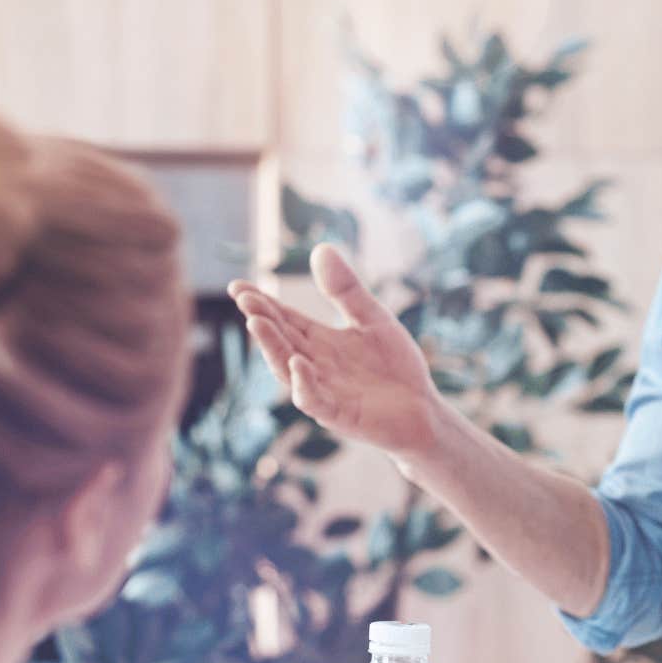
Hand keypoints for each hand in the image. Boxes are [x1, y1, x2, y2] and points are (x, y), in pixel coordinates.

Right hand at [226, 245, 442, 456]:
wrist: (424, 409)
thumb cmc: (396, 366)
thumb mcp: (372, 318)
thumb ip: (346, 290)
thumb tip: (321, 248)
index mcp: (320, 341)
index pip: (284, 319)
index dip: (261, 303)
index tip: (238, 286)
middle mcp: (314, 365)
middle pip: (281, 340)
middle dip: (262, 319)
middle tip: (245, 298)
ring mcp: (324, 391)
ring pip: (288, 369)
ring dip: (272, 348)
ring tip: (257, 323)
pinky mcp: (339, 414)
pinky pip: (314, 400)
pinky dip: (304, 384)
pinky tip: (299, 363)